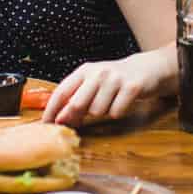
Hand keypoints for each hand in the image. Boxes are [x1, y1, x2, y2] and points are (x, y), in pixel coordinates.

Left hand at [43, 47, 175, 125]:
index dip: (51, 110)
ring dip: (102, 113)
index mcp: (84, 70)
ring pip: (98, 111)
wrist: (147, 68)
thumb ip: (76, 98)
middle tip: (76, 124)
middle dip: (74, 117)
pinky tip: (122, 102)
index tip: (45, 125)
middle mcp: (98, 72)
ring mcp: (115, 79)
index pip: (62, 91)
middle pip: (77, 103)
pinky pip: (116, 112)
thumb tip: (58, 120)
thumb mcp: (93, 84)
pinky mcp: (131, 87)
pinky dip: (118, 112)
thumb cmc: (115, 80)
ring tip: (110, 102)